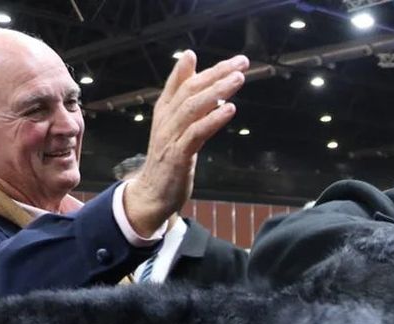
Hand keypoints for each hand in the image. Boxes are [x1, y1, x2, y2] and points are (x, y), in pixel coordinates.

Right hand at [124, 51, 248, 236]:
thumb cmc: (167, 160)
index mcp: (165, 112)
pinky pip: (196, 133)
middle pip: (191, 89)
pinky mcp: (178, 155)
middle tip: (241, 63)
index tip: (229, 58)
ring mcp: (170, 137)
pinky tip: (229, 109)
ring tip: (238, 79)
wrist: (151, 195)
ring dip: (217, 91)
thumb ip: (184, 105)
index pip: (182, 82)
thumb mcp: (175, 129)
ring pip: (193, 107)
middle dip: (216, 73)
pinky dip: (213, 119)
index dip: (205, 67)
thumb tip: (195, 84)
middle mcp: (166, 120)